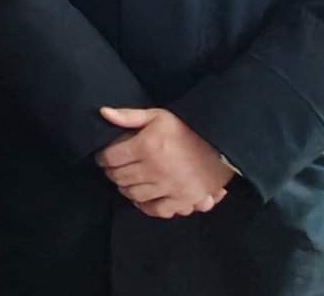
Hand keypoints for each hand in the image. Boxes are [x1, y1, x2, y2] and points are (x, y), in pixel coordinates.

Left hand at [96, 107, 234, 218]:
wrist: (220, 145)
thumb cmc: (187, 128)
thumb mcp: (157, 116)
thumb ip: (128, 116)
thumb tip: (103, 113)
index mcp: (147, 146)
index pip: (111, 158)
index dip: (103, 158)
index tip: (104, 157)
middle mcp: (155, 168)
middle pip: (120, 177)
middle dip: (113, 173)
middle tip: (115, 169)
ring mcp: (169, 186)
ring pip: (134, 194)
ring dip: (126, 188)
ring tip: (127, 181)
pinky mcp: (183, 199)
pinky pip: (157, 210)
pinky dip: (145, 207)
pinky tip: (143, 198)